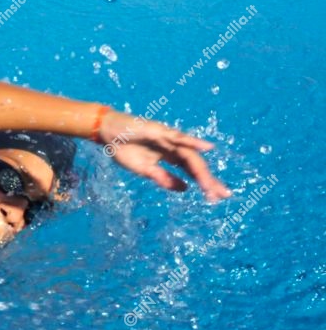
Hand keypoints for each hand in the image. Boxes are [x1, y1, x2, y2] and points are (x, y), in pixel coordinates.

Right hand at [99, 111, 230, 201]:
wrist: (107, 133)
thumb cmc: (124, 149)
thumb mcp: (144, 170)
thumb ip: (163, 178)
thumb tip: (185, 189)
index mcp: (170, 157)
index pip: (192, 171)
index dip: (204, 183)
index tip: (216, 199)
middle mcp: (174, 148)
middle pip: (195, 164)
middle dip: (209, 180)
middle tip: (223, 196)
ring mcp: (168, 138)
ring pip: (190, 155)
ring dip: (202, 170)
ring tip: (212, 186)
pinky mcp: (160, 131)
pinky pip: (178, 137)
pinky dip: (193, 141)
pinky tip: (207, 148)